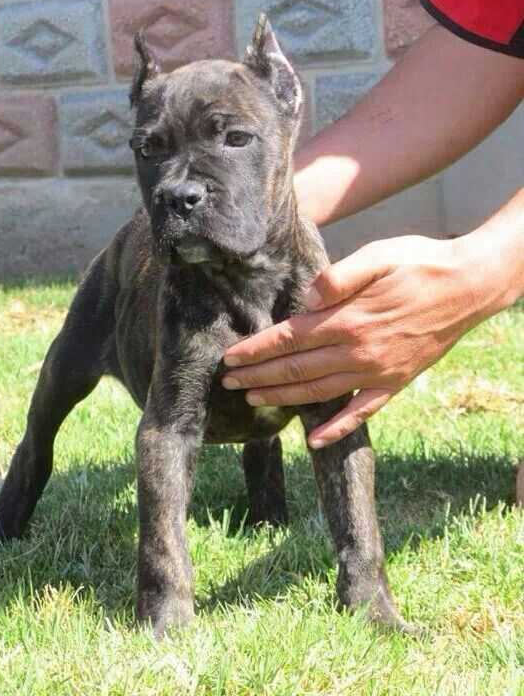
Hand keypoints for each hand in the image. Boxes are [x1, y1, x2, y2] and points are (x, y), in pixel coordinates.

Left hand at [222, 235, 492, 448]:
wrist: (470, 286)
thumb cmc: (420, 264)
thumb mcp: (378, 256)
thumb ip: (339, 276)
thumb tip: (307, 297)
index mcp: (348, 319)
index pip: (288, 339)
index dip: (255, 350)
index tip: (228, 358)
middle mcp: (358, 351)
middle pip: (295, 368)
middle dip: (257, 376)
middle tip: (227, 383)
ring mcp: (376, 372)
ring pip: (318, 392)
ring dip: (282, 398)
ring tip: (253, 401)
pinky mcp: (395, 382)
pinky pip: (361, 413)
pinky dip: (336, 430)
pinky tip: (313, 441)